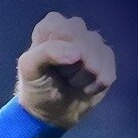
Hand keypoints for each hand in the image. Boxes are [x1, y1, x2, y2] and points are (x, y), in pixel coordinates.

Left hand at [16, 12, 115, 128]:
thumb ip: (46, 52)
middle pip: (84, 41)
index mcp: (50, 26)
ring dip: (84, 75)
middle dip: (72, 65)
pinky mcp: (107, 58)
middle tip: (61, 74)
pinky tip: (86, 88)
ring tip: (71, 81)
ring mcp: (93, 42)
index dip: (58, 52)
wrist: (53, 111)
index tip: (49, 65)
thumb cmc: (38, 85)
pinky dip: (97, 83)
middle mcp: (74, 29)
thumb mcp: (29, 68)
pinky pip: (109, 67)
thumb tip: (77, 53)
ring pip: (98, 55)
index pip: (62, 30)